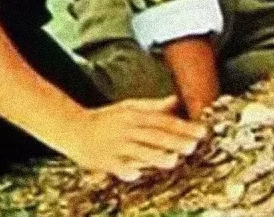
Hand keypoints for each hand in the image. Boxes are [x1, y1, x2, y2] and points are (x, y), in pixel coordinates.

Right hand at [54, 96, 207, 181]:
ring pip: (137, 151)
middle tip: (192, 146)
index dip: (183, 126)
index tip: (200, 131)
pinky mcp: (103, 160)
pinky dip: (125, 169)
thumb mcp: (129, 107)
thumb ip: (153, 106)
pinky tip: (136, 174)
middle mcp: (126, 129)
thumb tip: (176, 100)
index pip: (163, 121)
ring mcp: (115, 145)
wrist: (73, 127)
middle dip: (174, 141)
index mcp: (134, 116)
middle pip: (153, 135)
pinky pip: (115, 166)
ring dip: (154, 156)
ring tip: (172, 161)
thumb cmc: (106, 119)